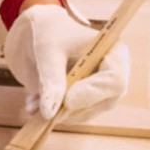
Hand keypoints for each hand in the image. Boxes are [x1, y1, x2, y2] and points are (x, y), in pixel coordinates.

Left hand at [4, 4, 129, 122]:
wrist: (37, 34)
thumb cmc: (47, 33)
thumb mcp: (46, 51)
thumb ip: (51, 79)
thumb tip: (49, 113)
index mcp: (115, 53)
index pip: (116, 81)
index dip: (93, 93)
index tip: (67, 101)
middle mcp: (114, 76)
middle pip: (103, 102)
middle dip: (71, 106)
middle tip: (42, 105)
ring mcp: (101, 93)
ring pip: (84, 113)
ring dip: (57, 111)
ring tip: (34, 100)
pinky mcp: (84, 104)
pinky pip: (70, 117)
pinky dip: (50, 113)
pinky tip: (34, 103)